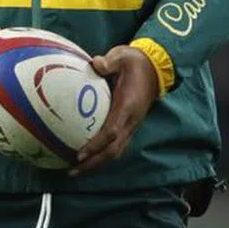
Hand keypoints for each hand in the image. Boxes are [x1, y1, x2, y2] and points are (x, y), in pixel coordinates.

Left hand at [70, 45, 159, 175]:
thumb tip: (95, 63)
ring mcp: (131, 125)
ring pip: (115, 152)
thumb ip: (109, 62)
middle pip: (113, 150)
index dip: (96, 145)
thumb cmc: (136, 63)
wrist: (155, 69)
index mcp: (128, 107)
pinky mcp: (129, 126)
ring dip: (98, 163)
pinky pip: (116, 145)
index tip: (79, 154)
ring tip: (77, 170)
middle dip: (94, 163)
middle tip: (73, 171)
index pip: (112, 132)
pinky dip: (102, 155)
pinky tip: (87, 157)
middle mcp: (131, 121)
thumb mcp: (123, 56)